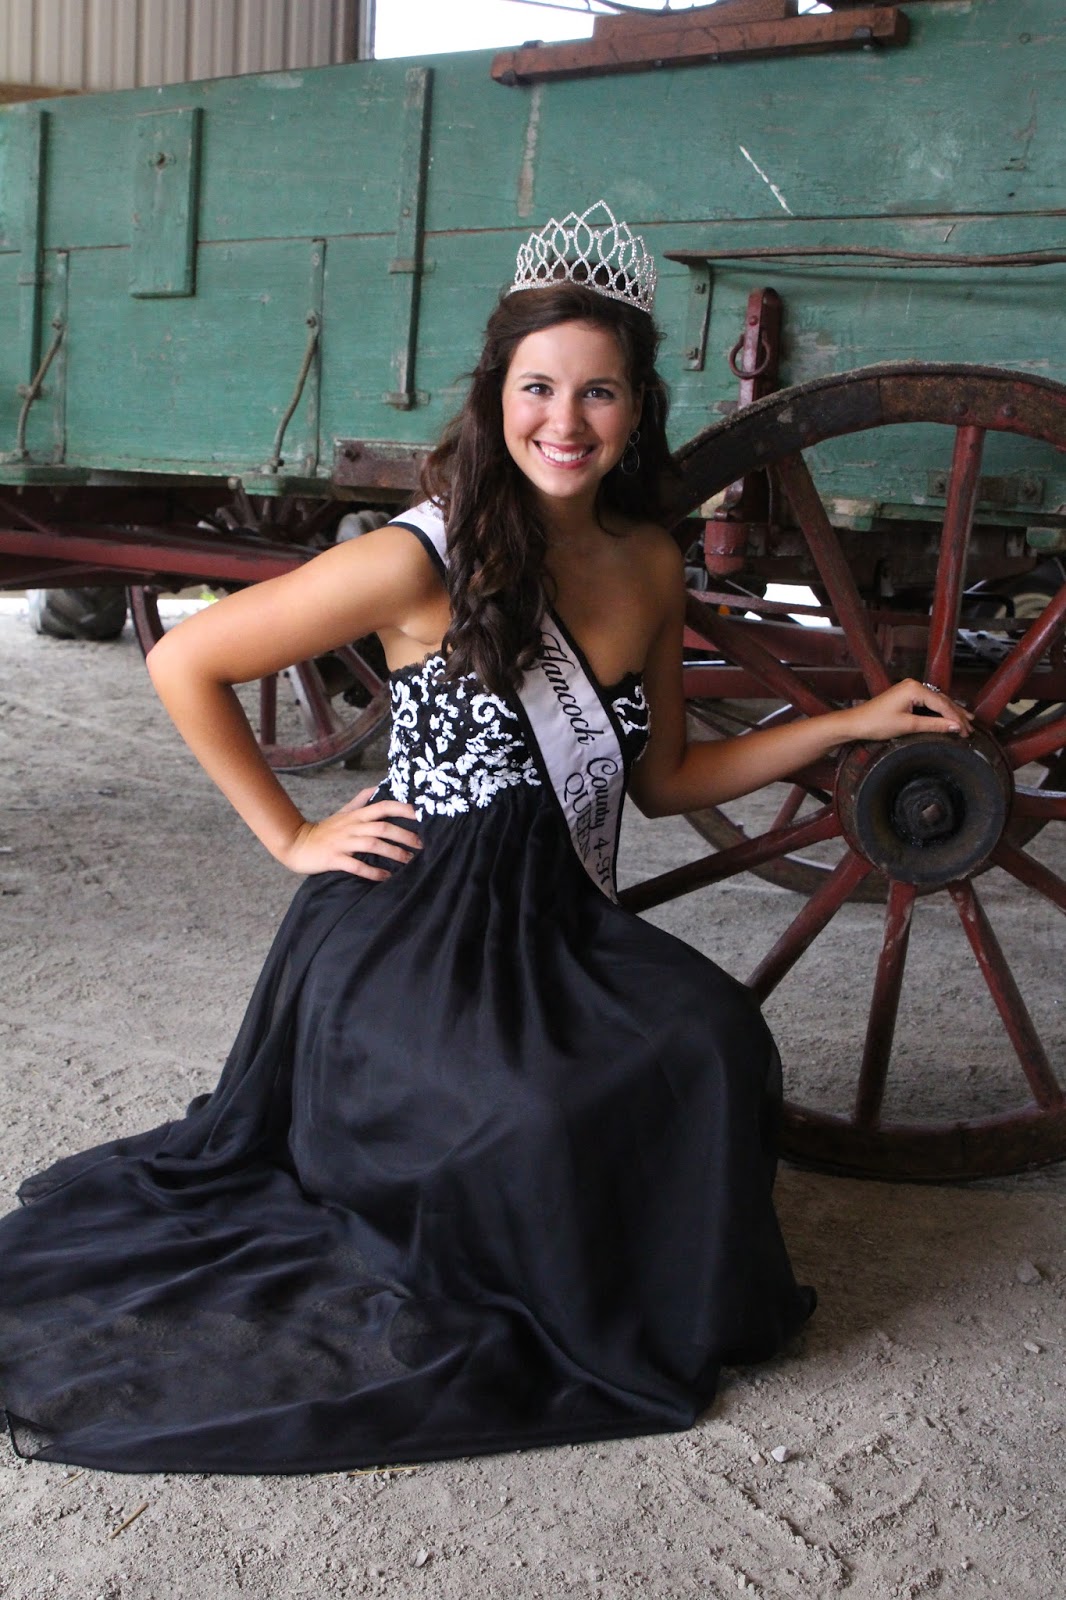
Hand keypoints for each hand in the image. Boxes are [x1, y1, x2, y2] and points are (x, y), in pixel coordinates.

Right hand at [278, 788, 421, 878]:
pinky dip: (373, 872)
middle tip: (422, 845)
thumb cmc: (324, 830)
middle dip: (405, 836)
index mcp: (356, 816)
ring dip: (393, 853)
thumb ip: (360, 801)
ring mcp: (343, 843)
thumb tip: (377, 788)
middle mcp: (352, 827)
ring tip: (408, 861)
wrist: (297, 845)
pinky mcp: (334, 859)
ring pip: (373, 845)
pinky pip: (357, 866)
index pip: (383, 806)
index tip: (421, 815)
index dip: (402, 809)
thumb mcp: (343, 812)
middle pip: (383, 827)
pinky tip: (385, 876)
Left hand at [837, 678, 973, 743]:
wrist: (855, 723)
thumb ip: (933, 725)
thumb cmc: (876, 723)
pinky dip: (939, 711)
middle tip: (970, 729)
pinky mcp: (906, 695)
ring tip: (967, 722)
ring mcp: (910, 689)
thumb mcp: (908, 725)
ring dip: (951, 713)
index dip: (956, 718)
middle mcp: (914, 684)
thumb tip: (954, 727)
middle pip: (942, 700)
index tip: (966, 731)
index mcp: (914, 688)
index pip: (942, 703)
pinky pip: (928, 702)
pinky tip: (948, 717)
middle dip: (956, 715)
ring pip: (937, 701)